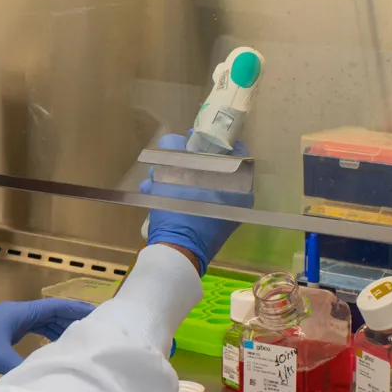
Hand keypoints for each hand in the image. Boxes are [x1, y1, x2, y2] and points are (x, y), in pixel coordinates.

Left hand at [0, 299, 95, 375]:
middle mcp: (15, 314)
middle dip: (71, 320)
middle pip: (50, 313)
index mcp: (17, 313)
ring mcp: (8, 323)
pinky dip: (45, 336)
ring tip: (79, 339)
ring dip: (59, 329)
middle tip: (94, 330)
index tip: (96, 314)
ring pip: (41, 322)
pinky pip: (31, 331)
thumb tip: (45, 375)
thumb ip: (22, 365)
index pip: (53, 307)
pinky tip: (53, 347)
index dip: (75, 309)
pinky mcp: (3, 333)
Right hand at [140, 133, 254, 273]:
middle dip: (184, 162)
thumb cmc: (179, 211)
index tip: (193, 138)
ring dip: (175, 178)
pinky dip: (178, 195)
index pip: (234, 151)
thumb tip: (176, 142)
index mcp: (239, 184)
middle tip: (167, 161)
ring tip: (152, 182)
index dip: (211, 140)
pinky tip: (155, 195)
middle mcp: (237, 198)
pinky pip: (195, 200)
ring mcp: (224, 213)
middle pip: (213, 167)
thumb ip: (174, 150)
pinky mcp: (209, 224)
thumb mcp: (172, 173)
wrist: (176, 253)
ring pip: (199, 183)